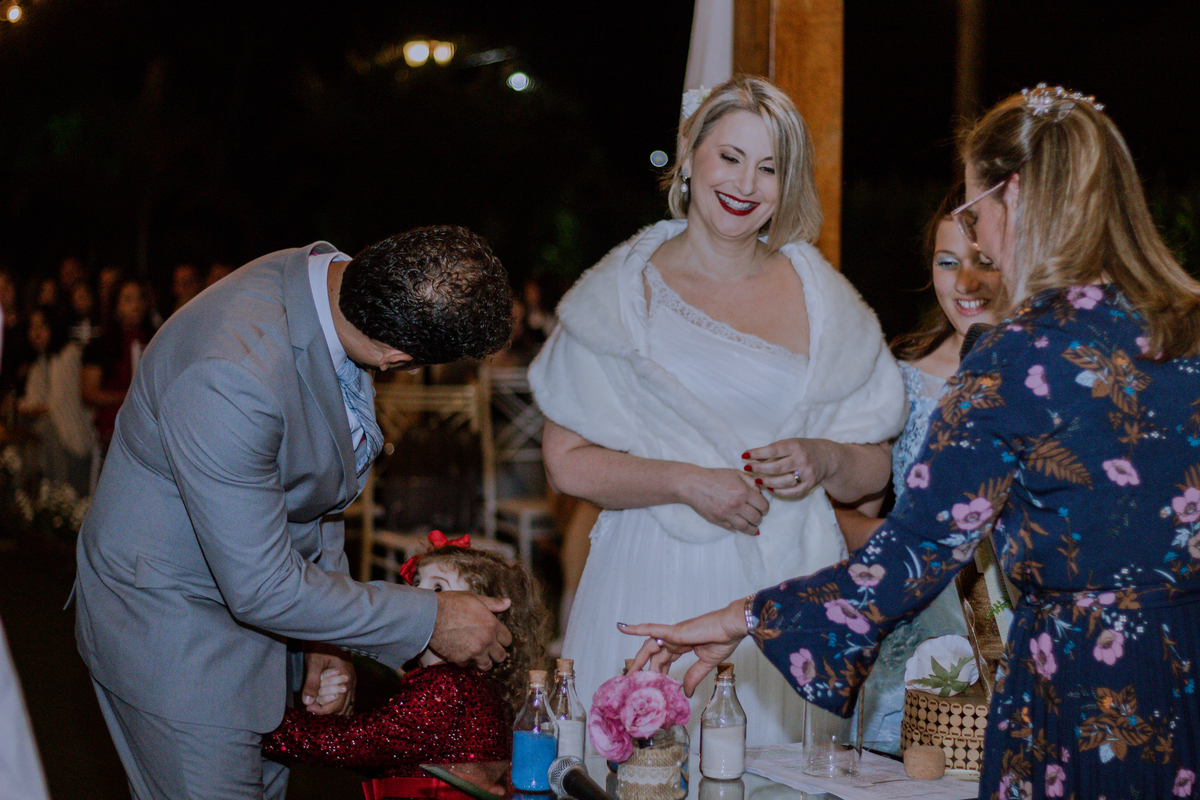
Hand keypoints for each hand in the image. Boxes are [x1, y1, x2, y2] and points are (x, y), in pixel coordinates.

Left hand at [301, 646, 355, 714]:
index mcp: (346, 679)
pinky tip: (327, 702)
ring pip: (347, 705)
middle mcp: (351, 683)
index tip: (309, 708)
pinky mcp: (349, 680)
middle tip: (311, 706)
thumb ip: (312, 682)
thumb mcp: (314, 662)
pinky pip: (348, 699)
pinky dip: (338, 704)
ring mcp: (352, 682)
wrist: (331, 633)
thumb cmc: (322, 646)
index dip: (322, 710)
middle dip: (327, 710)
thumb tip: (307, 702)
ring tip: (318, 704)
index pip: (337, 705)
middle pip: (343, 708)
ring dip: (332, 708)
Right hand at [428, 591, 512, 670]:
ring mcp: (474, 652)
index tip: (496, 639)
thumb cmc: (452, 604)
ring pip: (486, 665)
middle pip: (500, 656)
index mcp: (492, 625)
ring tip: (476, 654)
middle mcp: (486, 641)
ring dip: (482, 661)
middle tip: (488, 649)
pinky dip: (464, 661)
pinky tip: (460, 652)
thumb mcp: (475, 598)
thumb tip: (508, 603)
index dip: (502, 639)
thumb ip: (493, 603)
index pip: (507, 640)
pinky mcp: (460, 660)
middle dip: (495, 653)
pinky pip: (467, 666)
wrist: (430, 616)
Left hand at [618, 598, 749, 695]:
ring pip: (649, 646)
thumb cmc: (724, 640)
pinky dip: (636, 628)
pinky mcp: (674, 631)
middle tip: (634, 683)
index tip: (652, 684)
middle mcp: (675, 638)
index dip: (657, 671)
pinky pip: (651, 629)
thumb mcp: (706, 663)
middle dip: (644, 668)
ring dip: (638, 659)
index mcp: (683, 644)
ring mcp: (673, 634)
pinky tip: (623, 627)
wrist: (732, 627)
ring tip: (629, 673)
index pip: (665, 659)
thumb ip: (694, 676)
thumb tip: (686, 692)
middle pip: (654, 654)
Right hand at [682, 467, 768, 534]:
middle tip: (758, 517)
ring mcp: (727, 514)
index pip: (763, 505)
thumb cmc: (714, 476)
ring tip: (753, 528)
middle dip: (759, 518)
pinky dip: (738, 529)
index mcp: (743, 492)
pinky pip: (732, 529)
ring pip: (745, 527)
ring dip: (752, 528)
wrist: (694, 484)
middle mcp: (736, 504)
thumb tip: (760, 493)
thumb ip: (751, 481)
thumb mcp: (735, 473)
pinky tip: (739, 526)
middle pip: (756, 518)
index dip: (765, 508)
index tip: (763, 509)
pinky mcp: (718, 520)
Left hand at [742, 438, 832, 497]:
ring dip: (767, 482)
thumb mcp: (790, 443)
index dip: (757, 453)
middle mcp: (802, 459)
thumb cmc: (802, 449)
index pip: (773, 450)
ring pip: (783, 482)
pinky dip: (779, 492)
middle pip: (776, 468)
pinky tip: (769, 489)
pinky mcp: (810, 485)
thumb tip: (753, 457)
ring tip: (756, 481)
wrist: (826, 458)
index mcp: (795, 446)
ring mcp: (807, 474)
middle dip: (759, 469)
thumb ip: (773, 450)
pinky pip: (791, 492)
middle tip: (747, 469)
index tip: (744, 456)